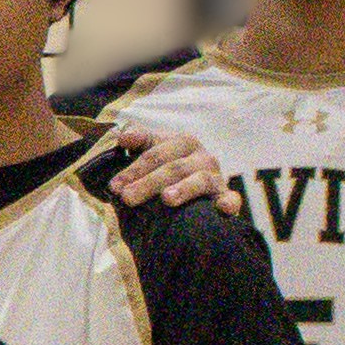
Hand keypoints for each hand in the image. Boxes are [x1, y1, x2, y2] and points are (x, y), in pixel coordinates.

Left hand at [91, 123, 236, 214]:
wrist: (196, 192)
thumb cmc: (168, 170)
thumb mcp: (153, 153)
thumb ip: (139, 140)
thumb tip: (123, 135)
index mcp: (181, 142)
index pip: (154, 152)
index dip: (133, 169)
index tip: (114, 186)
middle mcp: (200, 156)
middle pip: (172, 167)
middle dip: (148, 182)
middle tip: (127, 198)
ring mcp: (215, 176)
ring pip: (199, 180)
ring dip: (183, 188)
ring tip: (166, 199)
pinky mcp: (226, 196)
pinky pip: (231, 198)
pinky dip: (229, 202)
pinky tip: (224, 208)